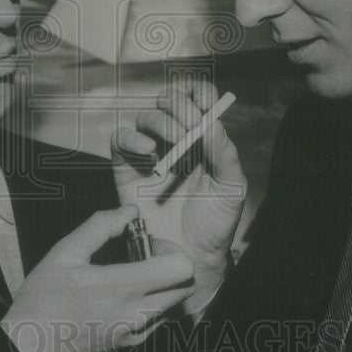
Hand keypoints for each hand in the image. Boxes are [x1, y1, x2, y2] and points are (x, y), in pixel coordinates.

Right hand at [2, 204, 194, 351]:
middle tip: (142, 259)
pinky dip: (147, 307)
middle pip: (185, 286)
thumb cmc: (42, 301)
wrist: (28, 351)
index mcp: (122, 288)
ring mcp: (135, 336)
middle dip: (170, 266)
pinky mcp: (129, 350)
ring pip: (172, 306)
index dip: (171, 249)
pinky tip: (117, 301)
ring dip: (160, 288)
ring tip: (127, 279)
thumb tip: (129, 212)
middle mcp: (136, 315)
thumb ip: (100, 227)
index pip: (181, 268)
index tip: (148, 245)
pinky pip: (154, 323)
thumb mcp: (64, 253)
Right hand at [111, 82, 245, 316]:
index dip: (199, 94)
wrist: (191, 257)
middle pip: (169, 103)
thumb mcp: (232, 187)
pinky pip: (120, 139)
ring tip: (173, 142)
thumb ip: (224, 152)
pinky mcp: (127, 168)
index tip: (204, 102)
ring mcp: (150, 154)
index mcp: (203, 140)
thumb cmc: (215, 223)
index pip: (198, 102)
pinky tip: (149, 151)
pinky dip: (131, 137)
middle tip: (189, 125)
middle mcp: (175, 141)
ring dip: (160, 122)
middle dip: (179, 106)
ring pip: (145, 117)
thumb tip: (212, 122)